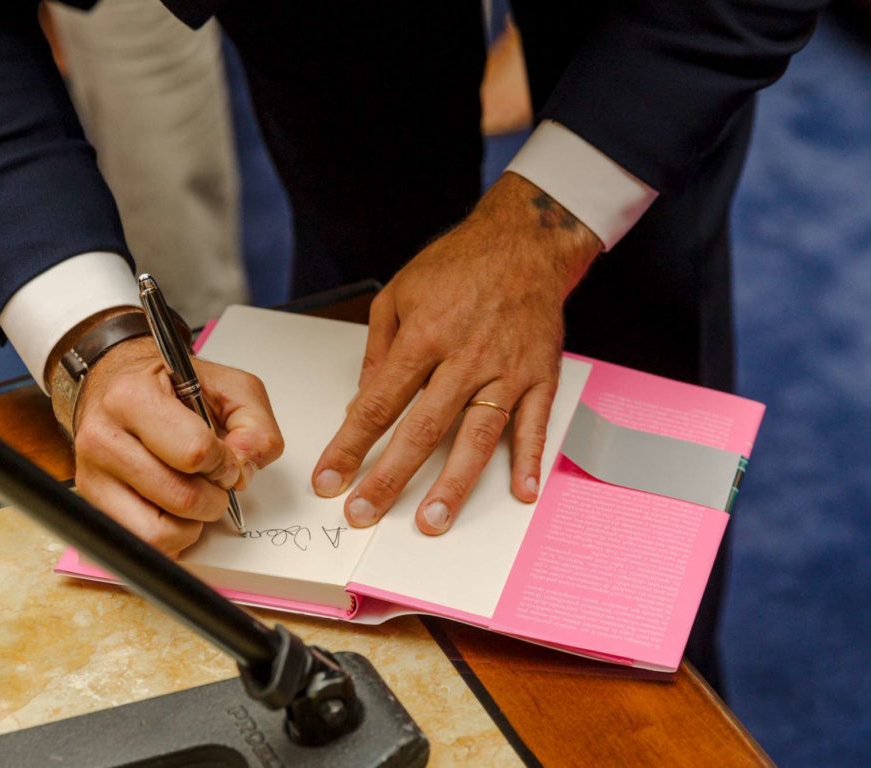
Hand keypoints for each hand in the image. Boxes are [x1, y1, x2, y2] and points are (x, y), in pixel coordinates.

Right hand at [65, 334, 282, 556]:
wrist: (114, 384)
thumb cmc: (169, 385)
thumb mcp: (229, 387)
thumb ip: (255, 426)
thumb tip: (244, 472)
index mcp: (134, 397)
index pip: (194, 451)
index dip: (225, 464)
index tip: (227, 460)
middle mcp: (103, 437)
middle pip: (180, 497)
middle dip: (214, 499)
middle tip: (216, 483)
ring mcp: (91, 475)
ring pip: (156, 532)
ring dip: (190, 525)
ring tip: (194, 499)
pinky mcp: (92, 504)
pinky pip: (139, 544)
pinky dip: (168, 538)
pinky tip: (174, 512)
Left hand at [312, 172, 601, 533]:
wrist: (524, 241)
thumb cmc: (458, 266)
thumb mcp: (398, 294)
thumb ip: (378, 351)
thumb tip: (360, 402)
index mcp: (423, 337)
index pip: (377, 404)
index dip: (350, 446)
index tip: (331, 480)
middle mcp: (464, 358)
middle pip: (422, 429)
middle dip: (390, 477)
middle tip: (366, 513)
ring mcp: (506, 369)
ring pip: (477, 435)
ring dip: (454, 483)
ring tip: (433, 520)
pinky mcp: (539, 375)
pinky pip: (534, 423)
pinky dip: (531, 459)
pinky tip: (522, 492)